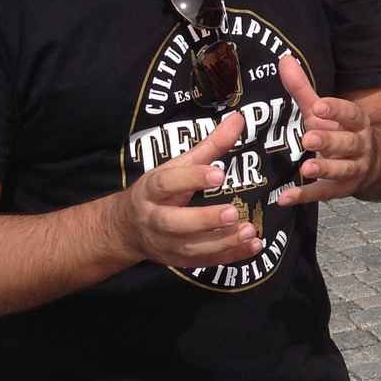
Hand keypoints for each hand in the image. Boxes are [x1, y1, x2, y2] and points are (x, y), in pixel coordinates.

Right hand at [111, 111, 263, 267]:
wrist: (127, 229)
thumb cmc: (158, 192)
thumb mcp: (177, 166)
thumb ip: (209, 146)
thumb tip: (239, 118)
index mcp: (150, 190)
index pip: (167, 184)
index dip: (191, 179)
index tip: (219, 174)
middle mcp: (154, 219)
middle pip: (174, 223)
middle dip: (204, 220)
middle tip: (233, 212)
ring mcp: (164, 244)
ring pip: (190, 248)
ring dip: (221, 242)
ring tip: (249, 231)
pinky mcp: (178, 261)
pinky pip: (204, 262)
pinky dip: (229, 256)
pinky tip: (253, 246)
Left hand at [275, 53, 375, 205]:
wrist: (372, 164)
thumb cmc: (339, 130)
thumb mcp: (324, 111)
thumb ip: (304, 89)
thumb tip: (283, 59)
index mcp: (357, 122)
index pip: (351, 114)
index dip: (336, 110)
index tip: (319, 107)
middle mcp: (359, 146)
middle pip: (346, 143)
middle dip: (329, 141)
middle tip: (308, 139)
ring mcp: (353, 169)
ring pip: (342, 169)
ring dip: (325, 169)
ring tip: (306, 169)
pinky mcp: (341, 189)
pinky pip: (324, 193)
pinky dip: (305, 196)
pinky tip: (285, 198)